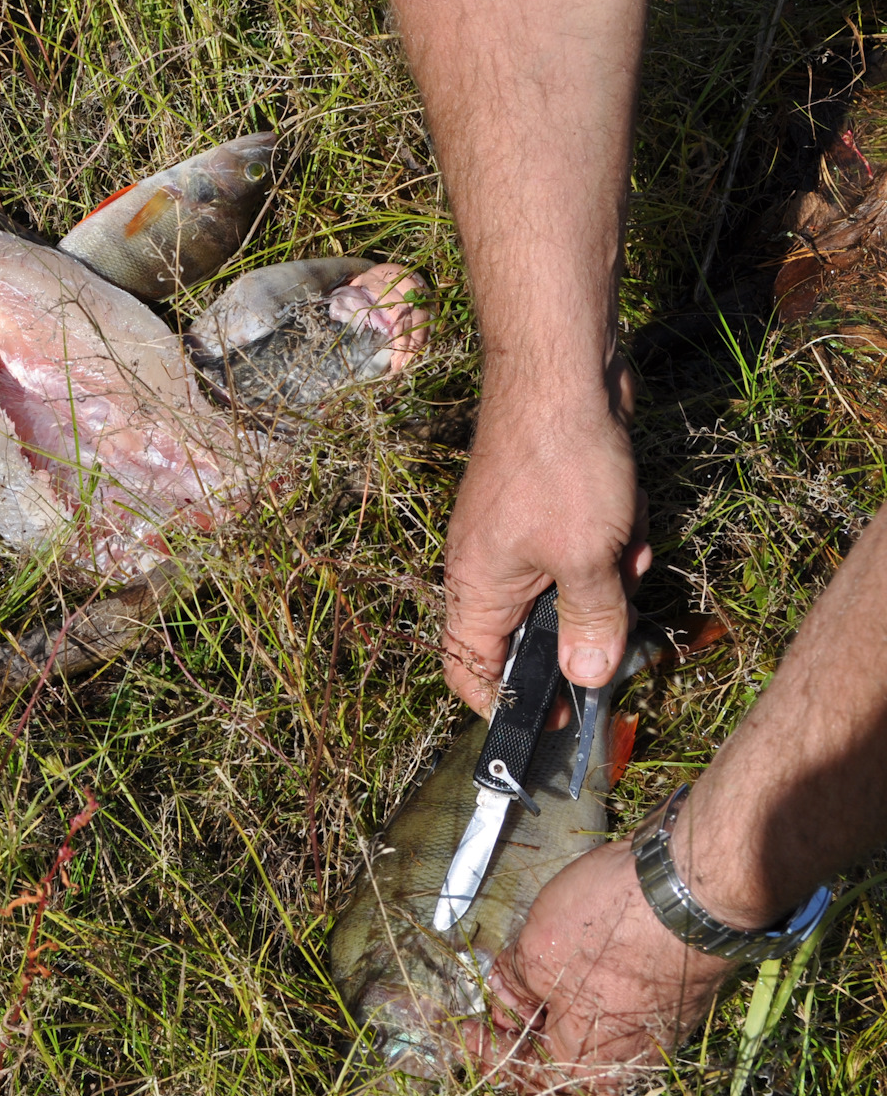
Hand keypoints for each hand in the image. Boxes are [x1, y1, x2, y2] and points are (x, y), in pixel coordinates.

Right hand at [442, 368, 650, 716]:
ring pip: (572, 587)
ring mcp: (519, 535)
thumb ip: (591, 626)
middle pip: (536, 631)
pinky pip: (585, 548)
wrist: (562, 375)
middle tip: (619, 613)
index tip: (560, 720)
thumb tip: (590, 680)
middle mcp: (488, 567)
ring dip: (609, 573)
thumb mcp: (588, 560)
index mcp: (476, 589)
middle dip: (587, 624)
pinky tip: (625, 509)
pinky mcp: (549, 507)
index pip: (470, 670)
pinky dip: (613, 537)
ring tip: (623, 541)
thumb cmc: (560, 469)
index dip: (509, 705)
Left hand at [467, 838, 736, 1095]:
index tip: (462, 1029)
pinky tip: (552, 962)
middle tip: (491, 1005)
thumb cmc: (607, 930)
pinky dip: (576, 991)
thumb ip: (513, 984)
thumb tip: (506, 998)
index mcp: (589, 1065)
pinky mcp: (663, 995)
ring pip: (585, 1028)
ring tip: (515, 978)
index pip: (524, 1071)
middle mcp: (626, 1059)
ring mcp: (650, 1027)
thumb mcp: (535, 954)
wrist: (688, 891)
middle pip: (559, 1055)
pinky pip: (610, 1007)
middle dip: (519, 1031)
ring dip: (546, 1007)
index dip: (486, 1050)